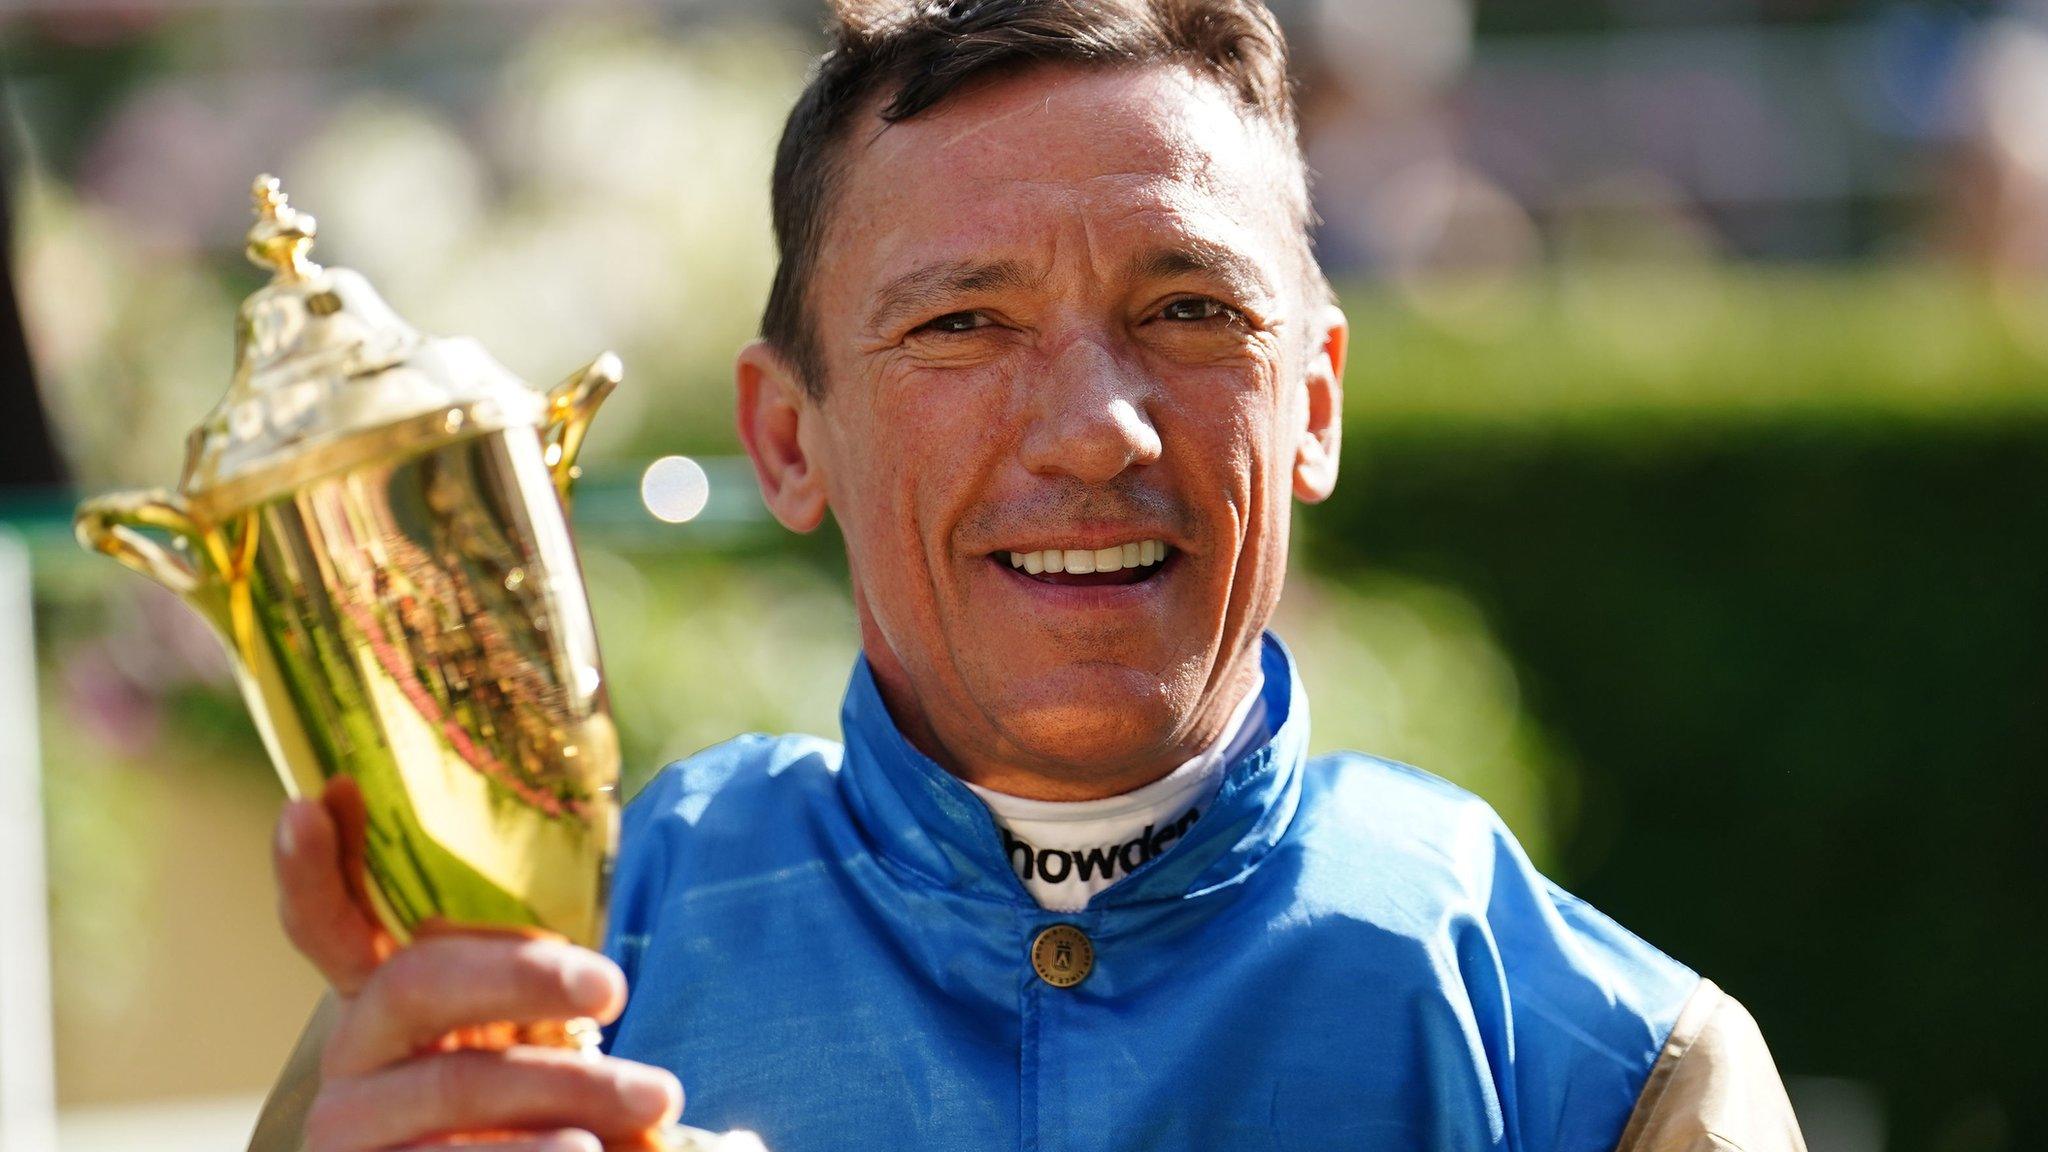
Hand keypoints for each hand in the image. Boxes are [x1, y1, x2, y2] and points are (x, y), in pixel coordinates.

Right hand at [273, 781, 682, 1151]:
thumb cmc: (545, 1105)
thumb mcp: (542, 1035)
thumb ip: (538, 983)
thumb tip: (600, 969)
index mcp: (392, 997)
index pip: (330, 922)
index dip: (312, 868)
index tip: (313, 802)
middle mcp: (354, 1053)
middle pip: (414, 984)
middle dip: (519, 974)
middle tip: (613, 985)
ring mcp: (348, 1129)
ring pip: (453, 1084)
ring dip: (570, 1086)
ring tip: (656, 1096)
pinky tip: (587, 1151)